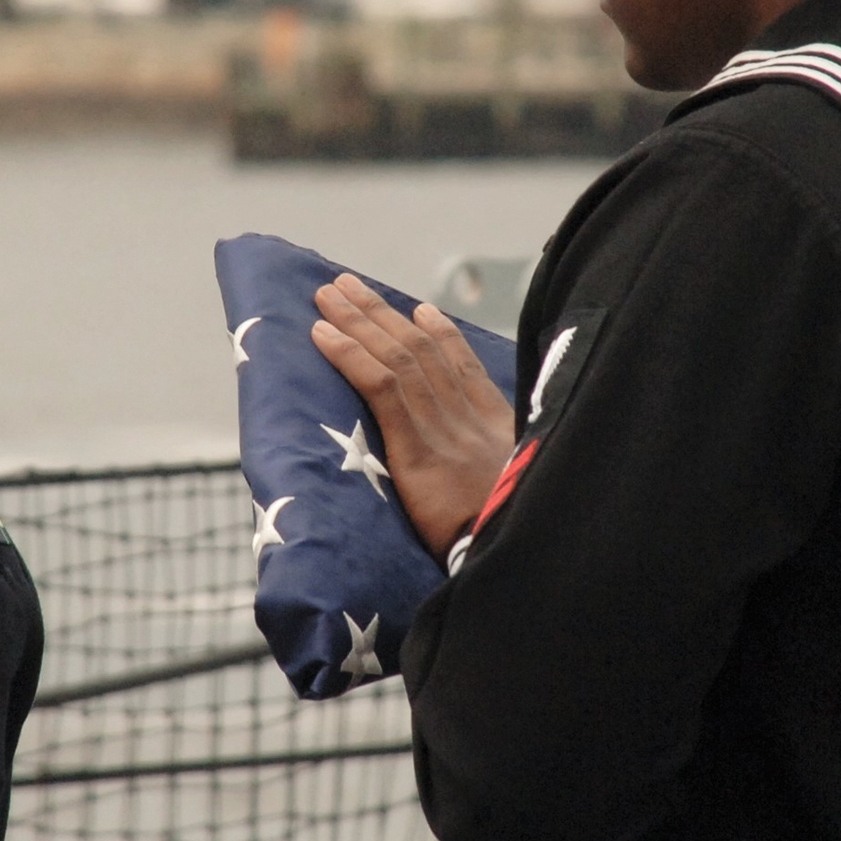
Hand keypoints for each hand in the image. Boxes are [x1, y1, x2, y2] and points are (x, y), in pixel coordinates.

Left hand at [310, 273, 515, 557]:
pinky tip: (324, 335)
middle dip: (381, 313)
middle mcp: (469, 417)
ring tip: (329, 294)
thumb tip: (480, 479)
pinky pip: (379, 387)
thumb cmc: (508, 535)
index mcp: (495, 426)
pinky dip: (350, 355)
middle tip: (348, 285)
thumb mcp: (516, 493)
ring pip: (396, 357)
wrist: (511, 555)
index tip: (419, 309)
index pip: (464, 366)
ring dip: (358, 321)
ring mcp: (443, 428)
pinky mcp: (417, 447)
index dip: (440, 334)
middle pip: (420, 349)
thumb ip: (495, 473)